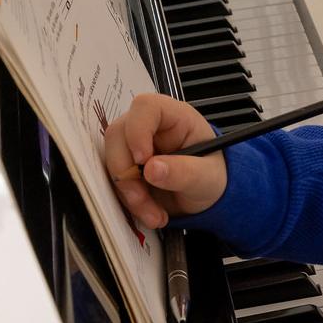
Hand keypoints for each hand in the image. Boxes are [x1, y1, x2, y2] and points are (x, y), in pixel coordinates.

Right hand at [103, 93, 229, 228]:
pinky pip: (113, 181)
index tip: (142, 161)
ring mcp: (132, 146)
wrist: (205, 196)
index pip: (145, 107)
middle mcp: (149, 126)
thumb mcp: (206, 177)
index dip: (137, 131)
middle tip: (143, 200)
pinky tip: (150, 214)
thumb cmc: (211, 175)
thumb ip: (183, 172)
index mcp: (174, 116)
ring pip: (111, 162)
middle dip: (127, 174)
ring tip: (155, 215)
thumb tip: (151, 169)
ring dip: (128, 194)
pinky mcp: (125, 167)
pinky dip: (127, 202)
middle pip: (118, 136)